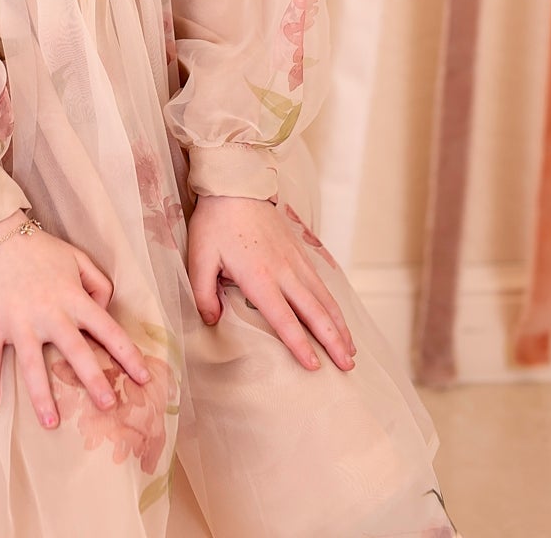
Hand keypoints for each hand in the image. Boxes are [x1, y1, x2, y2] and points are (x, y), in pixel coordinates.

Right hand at [0, 216, 152, 427]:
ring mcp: (19, 320)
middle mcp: (49, 312)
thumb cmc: (39, 248)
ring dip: (41, 396)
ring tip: (51, 423)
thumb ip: (98, 283)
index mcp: (72, 297)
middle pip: (75, 352)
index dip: (127, 354)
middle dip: (93, 380)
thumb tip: (105, 310)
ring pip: (32, 364)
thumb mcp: (76, 258)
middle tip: (108, 406)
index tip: (143, 377)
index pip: (107, 329)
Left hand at [186, 194, 356, 372]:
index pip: (284, 319)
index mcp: (259, 277)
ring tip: (351, 349)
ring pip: (324, 297)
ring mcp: (295, 259)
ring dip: (339, 324)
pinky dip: (334, 303)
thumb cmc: (215, 221)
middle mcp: (284, 271)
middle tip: (347, 366)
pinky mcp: (299, 249)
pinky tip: (338, 316)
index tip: (315, 367)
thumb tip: (212, 321)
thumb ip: (203, 293)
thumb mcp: (199, 256)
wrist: (236, 183)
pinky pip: (321, 282)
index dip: (300, 345)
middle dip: (333, 341)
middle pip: (315, 312)